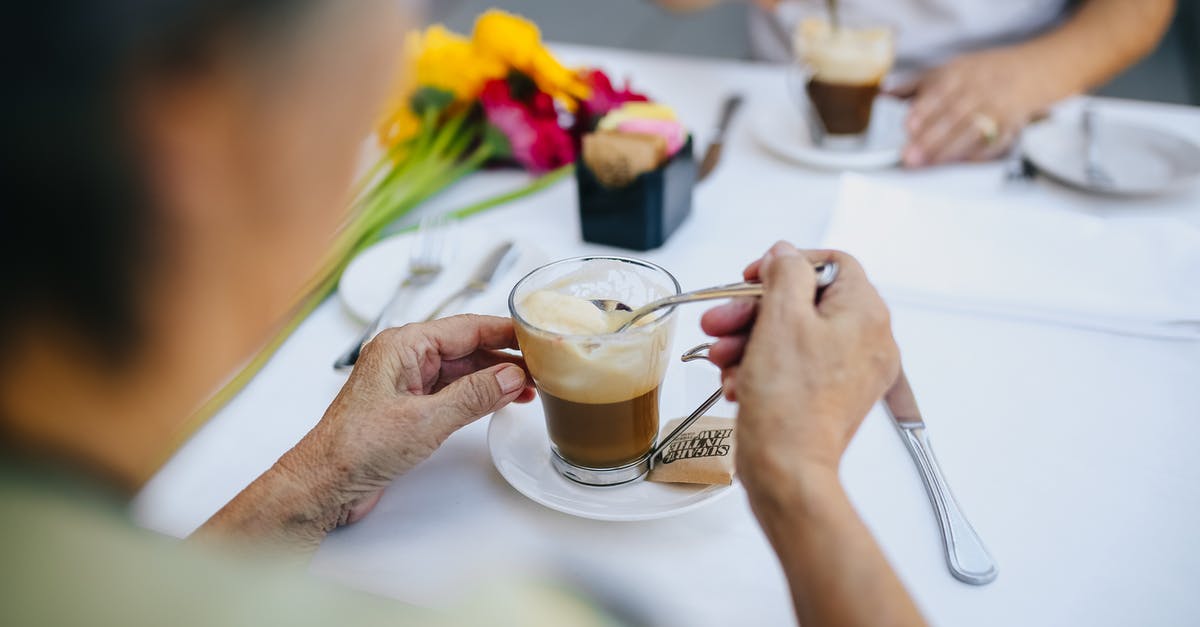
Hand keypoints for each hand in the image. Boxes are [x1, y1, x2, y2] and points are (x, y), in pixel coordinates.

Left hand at [290, 315, 534, 524]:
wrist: (322, 485)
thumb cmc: (354, 448)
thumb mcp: (425, 421)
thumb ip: (473, 396)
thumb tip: (509, 376)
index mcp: (402, 346)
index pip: (467, 327)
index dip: (505, 330)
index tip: (537, 334)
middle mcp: (404, 358)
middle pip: (466, 346)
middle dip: (504, 357)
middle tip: (542, 366)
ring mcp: (406, 383)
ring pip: (461, 370)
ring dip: (493, 378)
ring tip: (528, 387)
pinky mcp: (408, 407)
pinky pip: (451, 391)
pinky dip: (477, 395)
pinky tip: (498, 401)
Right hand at [700, 242, 898, 491]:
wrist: (788, 470)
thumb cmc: (789, 404)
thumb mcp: (781, 318)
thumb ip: (786, 272)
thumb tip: (785, 254)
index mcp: (866, 314)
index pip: (832, 264)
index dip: (787, 264)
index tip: (755, 276)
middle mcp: (868, 341)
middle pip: (805, 302)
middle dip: (754, 310)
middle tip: (721, 321)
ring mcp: (852, 372)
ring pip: (794, 335)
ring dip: (750, 340)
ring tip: (721, 356)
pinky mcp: (833, 397)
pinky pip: (796, 366)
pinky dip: (763, 368)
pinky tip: (738, 382)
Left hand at [894, 47, 1051, 166]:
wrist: (1030, 72)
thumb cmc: (980, 74)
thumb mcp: (948, 69)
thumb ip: (915, 84)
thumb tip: (884, 92)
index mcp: (960, 74)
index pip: (940, 92)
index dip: (924, 110)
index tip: (908, 126)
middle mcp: (979, 91)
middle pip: (954, 116)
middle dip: (931, 138)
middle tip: (910, 156)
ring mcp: (996, 110)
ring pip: (973, 132)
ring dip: (949, 150)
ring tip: (928, 164)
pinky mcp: (1010, 128)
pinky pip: (995, 144)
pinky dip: (978, 155)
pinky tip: (961, 164)